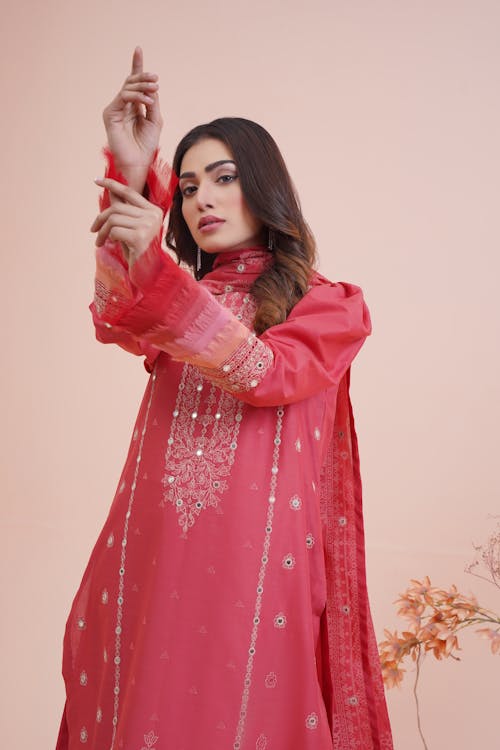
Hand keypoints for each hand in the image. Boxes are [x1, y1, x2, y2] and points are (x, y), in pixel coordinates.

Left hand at [91, 177, 163, 266]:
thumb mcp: (131, 228)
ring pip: (113, 219)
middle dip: (101, 218)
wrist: (150, 274)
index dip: (112, 184)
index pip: (129, 192)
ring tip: (100, 241)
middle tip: (94, 231)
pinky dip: (108, 237)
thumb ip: (124, 211)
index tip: (96, 181)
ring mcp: (148, 226)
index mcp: (154, 211)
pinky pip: (114, 231)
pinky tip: (111, 244)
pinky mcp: (140, 237)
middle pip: (117, 207)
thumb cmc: (139, 251)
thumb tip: (111, 192)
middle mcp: (153, 216)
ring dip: (102, 231)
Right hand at [102, 47, 162, 188]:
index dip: (136, 66)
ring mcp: (115, 109)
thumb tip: (152, 87)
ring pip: (128, 88)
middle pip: (131, 82)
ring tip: (154, 89)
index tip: (138, 49)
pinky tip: (147, 101)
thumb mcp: (155, 121)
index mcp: (133, 107)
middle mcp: (123, 106)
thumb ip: (153, 103)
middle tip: (155, 79)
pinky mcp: (110, 114)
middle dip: (143, 77)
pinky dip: (137, 96)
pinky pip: (123, 97)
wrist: (138, 163)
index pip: (134, 83)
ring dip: (142, 86)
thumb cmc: (146, 146)